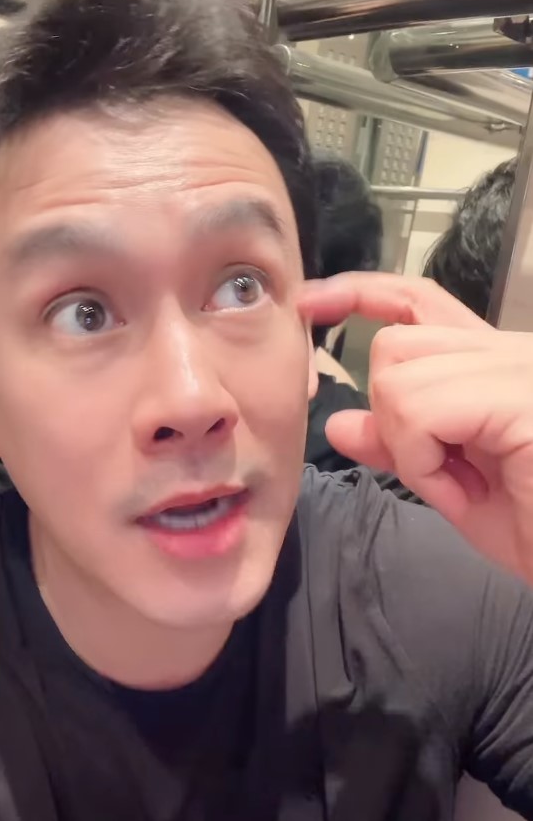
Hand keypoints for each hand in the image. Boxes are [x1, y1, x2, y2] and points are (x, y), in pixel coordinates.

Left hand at [298, 272, 532, 582]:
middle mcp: (509, 350)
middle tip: (437, 467)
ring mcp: (519, 365)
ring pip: (399, 373)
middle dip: (389, 414)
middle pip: (394, 344)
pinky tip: (461, 487)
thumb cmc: (532, 527)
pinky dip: (421, 458)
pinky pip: (421, 409)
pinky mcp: (521, 395)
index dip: (361, 293)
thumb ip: (397, 445)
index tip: (311, 303)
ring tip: (459, 482)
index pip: (418, 301)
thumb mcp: (448, 484)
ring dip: (409, 445)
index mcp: (491, 362)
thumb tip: (339, 421)